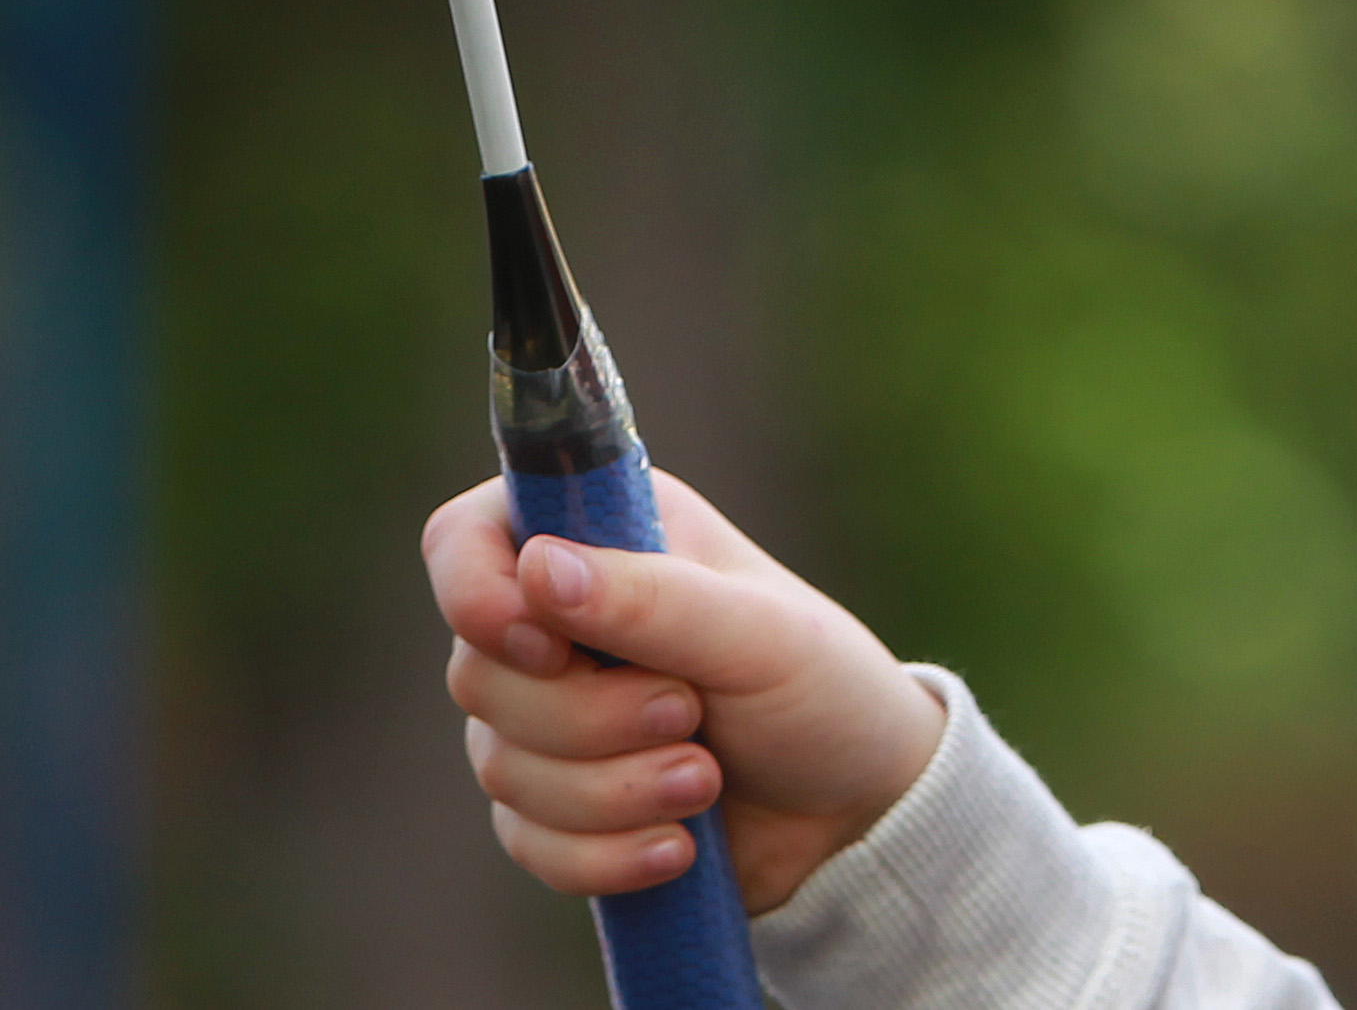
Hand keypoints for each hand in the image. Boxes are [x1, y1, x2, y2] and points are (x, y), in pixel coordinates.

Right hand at [424, 470, 945, 913]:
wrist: (856, 811)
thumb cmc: (822, 691)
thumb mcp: (760, 636)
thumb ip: (654, 598)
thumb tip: (537, 567)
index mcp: (609, 537)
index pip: (466, 537)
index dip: (476, 593)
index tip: (549, 648)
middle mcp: (561, 620)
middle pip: (478, 673)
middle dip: (587, 718)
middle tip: (689, 714)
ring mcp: (549, 716)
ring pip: (500, 766)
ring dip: (611, 790)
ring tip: (708, 779)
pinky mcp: (556, 805)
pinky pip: (526, 841)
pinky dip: (603, 854)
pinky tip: (679, 848)